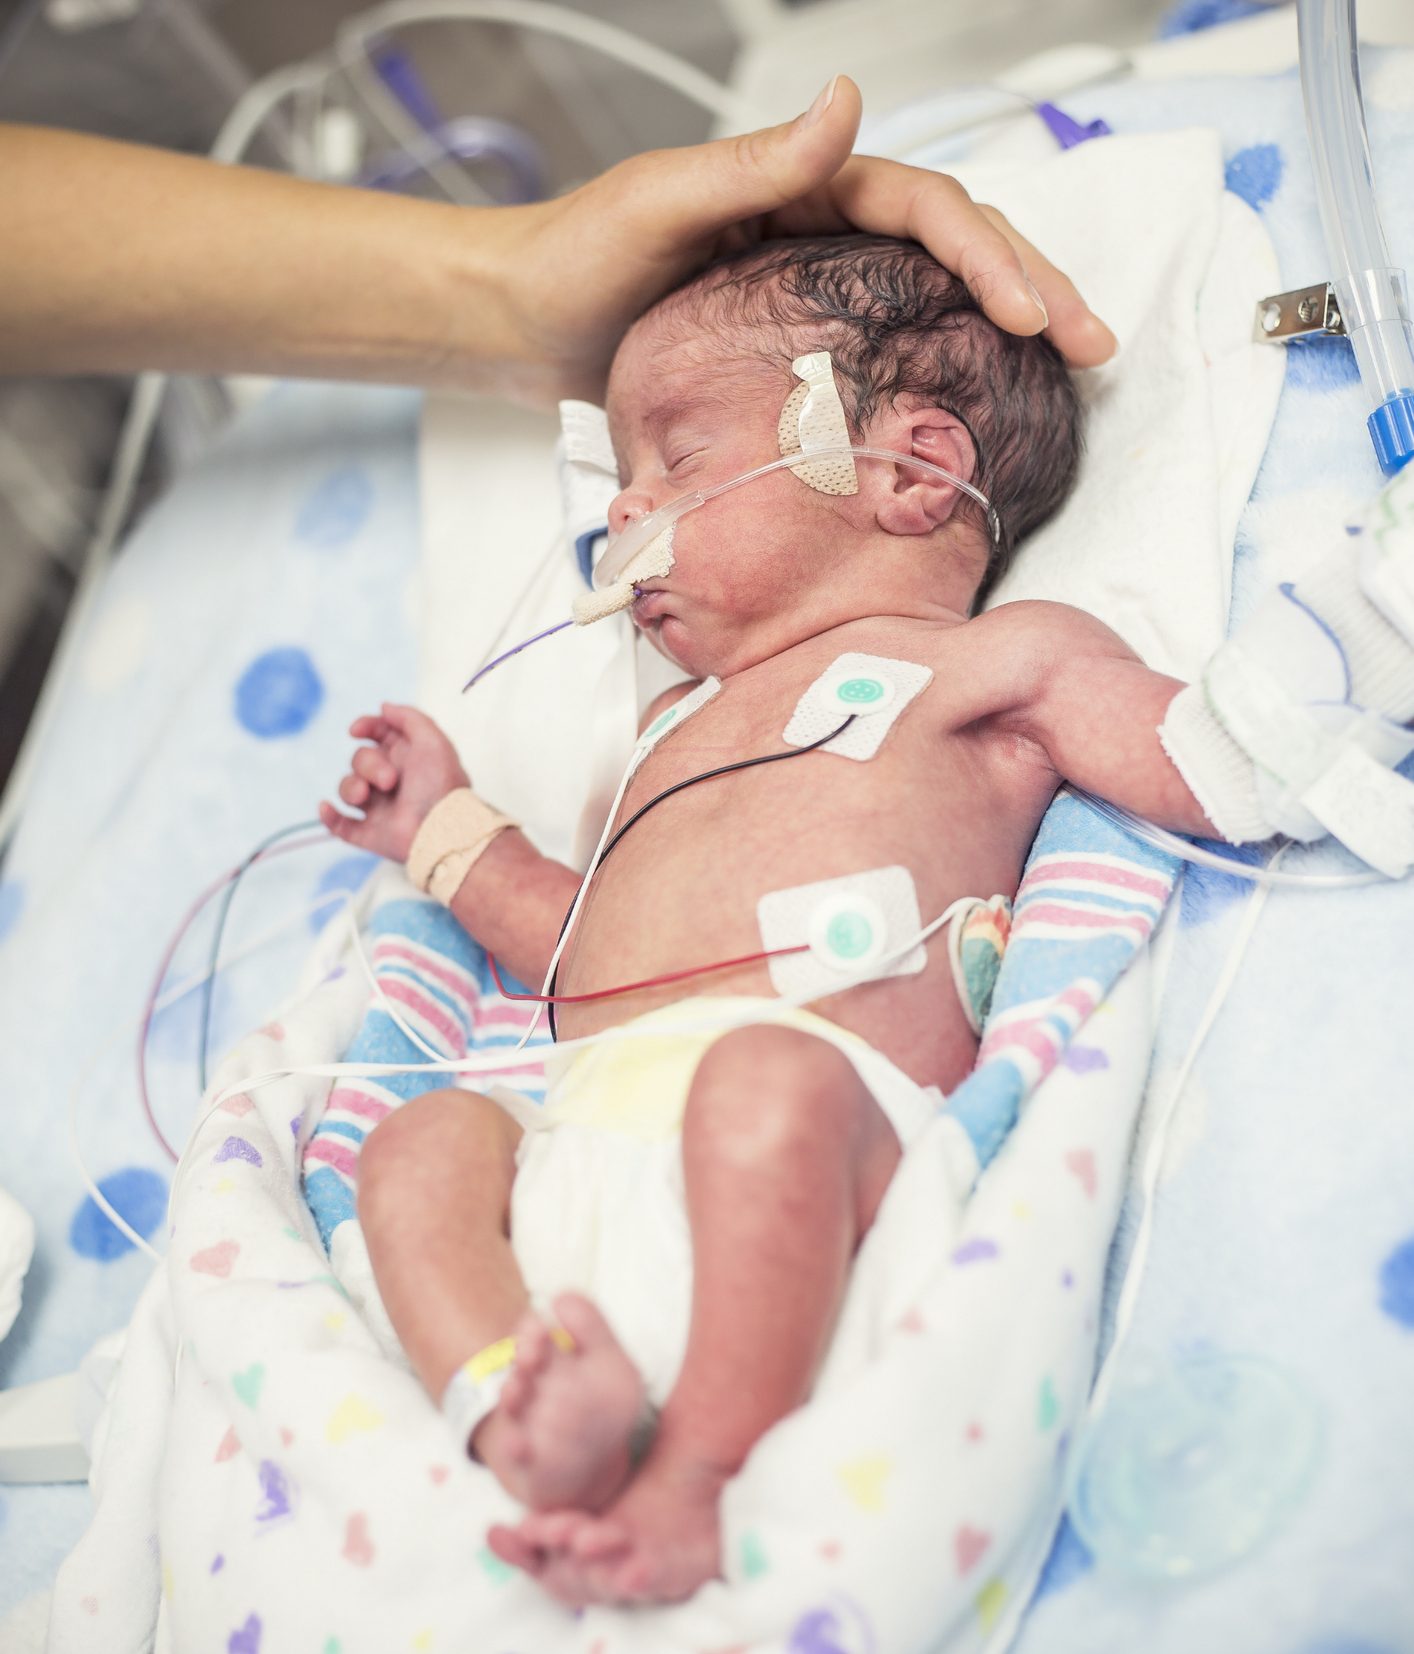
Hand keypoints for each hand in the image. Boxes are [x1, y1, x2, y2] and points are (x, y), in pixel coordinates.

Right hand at [319, 703, 468, 863]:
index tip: (357, 730)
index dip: (365, 727)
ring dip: (350, 787)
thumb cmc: (442, 785)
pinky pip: (340, 825)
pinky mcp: (369, 833)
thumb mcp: (433, 741)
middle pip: (360, 759)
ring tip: (365, 795)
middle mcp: (391, 780)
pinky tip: (327, 807)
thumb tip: (384, 707)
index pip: (378, 734)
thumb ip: (409, 718)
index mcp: (406, 758)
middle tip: (390, 781)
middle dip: (368, 765)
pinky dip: (329, 817)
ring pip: (347, 788)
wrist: (442, 829)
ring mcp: (379, 807)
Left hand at [495, 74, 1115, 401]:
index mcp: (804, 186)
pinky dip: (943, 366)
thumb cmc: (576, 258)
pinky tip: (979, 400)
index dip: (986, 252)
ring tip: (1067, 369)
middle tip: (1094, 341)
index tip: (1029, 309)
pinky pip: (889, 349)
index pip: (923, 206)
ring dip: (1005, 328)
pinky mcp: (797, 349)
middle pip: (952, 248)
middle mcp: (823, 231)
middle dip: (1031, 287)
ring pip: (934, 298)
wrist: (520, 324)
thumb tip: (850, 104)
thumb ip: (754, 164)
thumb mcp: (661, 203)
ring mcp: (815, 292)